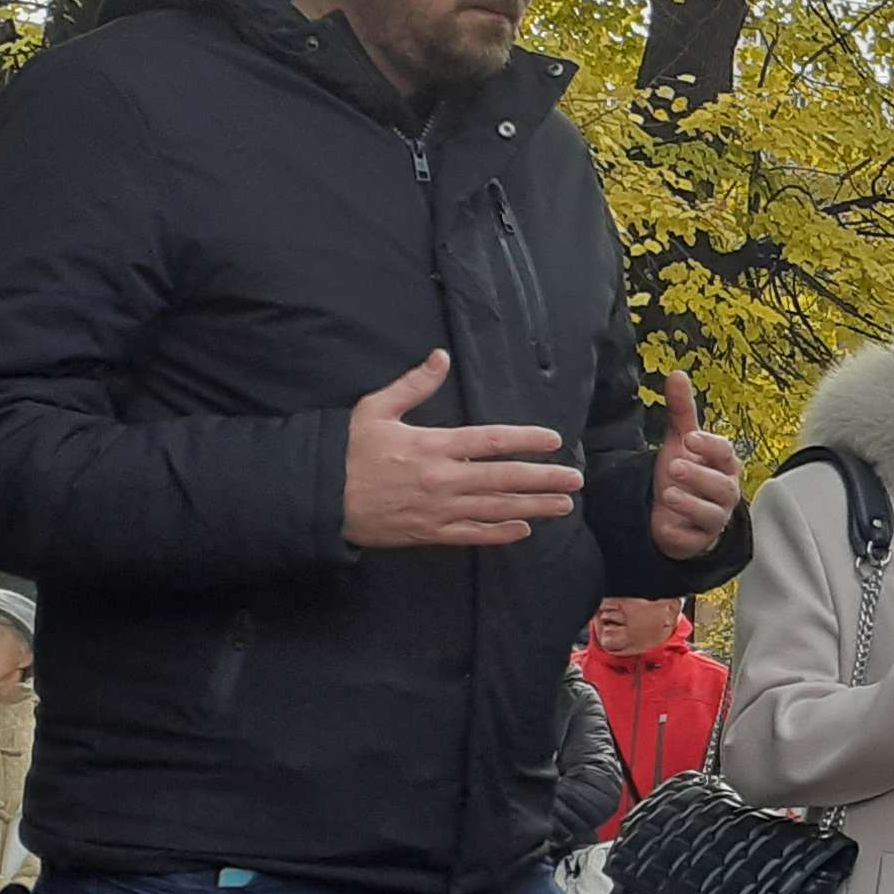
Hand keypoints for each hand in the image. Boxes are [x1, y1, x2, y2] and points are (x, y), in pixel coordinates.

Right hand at [343, 351, 582, 547]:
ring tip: (564, 506)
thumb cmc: (346, 450)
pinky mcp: (428, 533)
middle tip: (575, 480)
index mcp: (432, 446)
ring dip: (533, 507)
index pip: (491, 441)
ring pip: (496, 510)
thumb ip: (413, 384)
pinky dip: (500, 534)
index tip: (554, 440)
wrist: (317, 497)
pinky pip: (472, 536)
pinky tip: (524, 530)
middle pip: (504, 479)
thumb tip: (441, 357)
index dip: (526, 440)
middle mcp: (442, 479)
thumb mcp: (375, 408)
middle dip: (544, 479)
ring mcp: (438, 510)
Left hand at [650, 372, 743, 560]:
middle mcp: (725, 491)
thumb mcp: (680, 441)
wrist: (676, 513)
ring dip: (691, 503)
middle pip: (721, 485)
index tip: (690, 438)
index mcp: (723, 464)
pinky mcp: (700, 540)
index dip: (710, 446)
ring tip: (668, 492)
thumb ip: (680, 410)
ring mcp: (714, 518)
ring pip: (711, 513)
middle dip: (699, 475)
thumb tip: (676, 373)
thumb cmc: (685, 472)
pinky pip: (695, 538)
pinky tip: (666, 524)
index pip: (725, 453)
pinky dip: (681, 531)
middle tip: (674, 465)